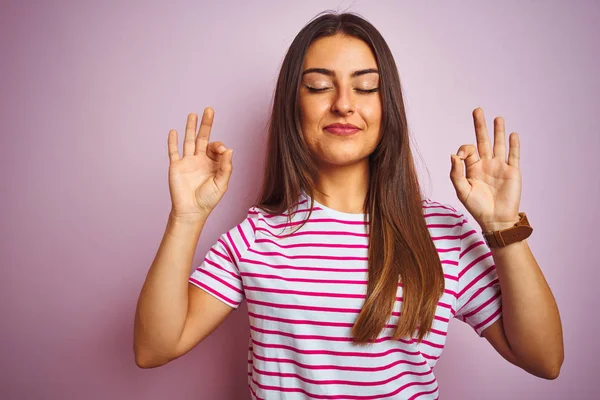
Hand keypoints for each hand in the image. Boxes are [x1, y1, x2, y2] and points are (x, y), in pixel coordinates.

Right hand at [167, 107, 232, 218]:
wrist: (191, 211)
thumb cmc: (208, 199)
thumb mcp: (222, 183)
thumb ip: (226, 166)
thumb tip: (229, 149)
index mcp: (213, 163)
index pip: (216, 147)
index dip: (219, 146)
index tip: (221, 151)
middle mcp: (200, 160)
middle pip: (203, 137)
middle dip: (206, 124)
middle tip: (209, 110)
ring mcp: (187, 162)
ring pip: (189, 140)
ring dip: (190, 127)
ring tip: (193, 114)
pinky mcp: (176, 166)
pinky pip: (173, 151)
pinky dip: (173, 142)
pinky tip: (174, 131)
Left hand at [450, 107, 521, 231]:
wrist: (495, 220)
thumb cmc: (477, 207)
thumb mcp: (461, 191)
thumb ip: (455, 173)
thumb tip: (453, 155)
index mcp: (472, 168)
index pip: (468, 150)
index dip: (464, 149)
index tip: (461, 156)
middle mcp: (486, 164)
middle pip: (483, 140)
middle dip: (480, 126)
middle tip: (477, 110)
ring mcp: (500, 167)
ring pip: (499, 145)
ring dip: (498, 131)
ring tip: (498, 118)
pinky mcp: (513, 171)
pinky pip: (514, 155)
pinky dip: (514, 145)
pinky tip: (513, 135)